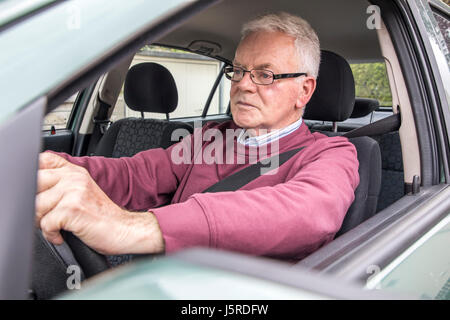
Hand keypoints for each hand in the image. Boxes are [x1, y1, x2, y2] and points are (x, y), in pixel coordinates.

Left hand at [35, 152, 163, 254]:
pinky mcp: (73, 208)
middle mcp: (74, 177)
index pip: (43, 160)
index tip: (38, 192)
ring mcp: (74, 191)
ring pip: (36, 206)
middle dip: (35, 205)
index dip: (32, 175)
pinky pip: (45, 224)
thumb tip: (30, 190)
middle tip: (48, 216)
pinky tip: (62, 235)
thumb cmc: (102, 218)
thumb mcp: (82, 193)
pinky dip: (51, 235)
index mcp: (75, 172)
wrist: (124, 230)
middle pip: (33, 184)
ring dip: (42, 222)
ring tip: (58, 226)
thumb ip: (61, 185)